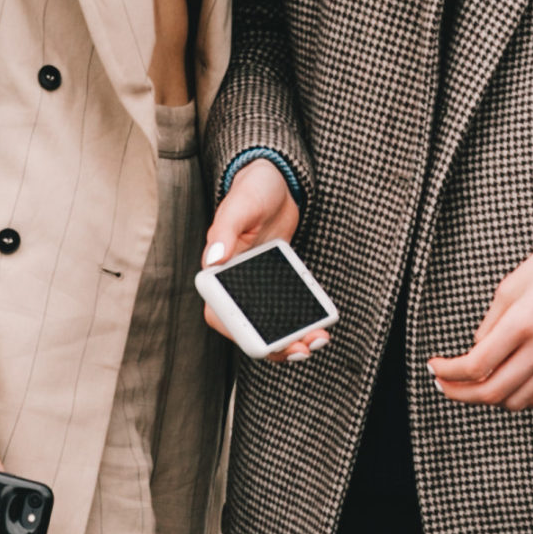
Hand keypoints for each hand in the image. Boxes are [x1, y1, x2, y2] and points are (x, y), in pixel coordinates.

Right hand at [201, 160, 328, 364]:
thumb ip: (223, 231)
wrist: (276, 184)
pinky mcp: (276, 284)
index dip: (241, 336)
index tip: (265, 344)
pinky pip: (286, 311)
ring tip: (317, 341)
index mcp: (216, 272)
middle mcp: (234, 284)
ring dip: (292, 340)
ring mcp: (256, 286)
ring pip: (270, 325)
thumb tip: (212, 261)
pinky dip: (301, 323)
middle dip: (276, 345)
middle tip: (303, 349)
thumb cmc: (252, 190)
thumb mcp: (239, 207)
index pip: (220, 316)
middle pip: (249, 328)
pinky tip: (320, 327)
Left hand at [428, 227, 532, 413]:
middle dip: (459, 393)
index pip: (476, 365)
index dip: (448, 372)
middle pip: (493, 392)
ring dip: (488, 398)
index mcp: (524, 322)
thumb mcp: (511, 284)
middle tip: (443, 383)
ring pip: (516, 401)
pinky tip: (505, 383)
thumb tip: (476, 353)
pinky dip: (518, 397)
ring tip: (471, 384)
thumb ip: (490, 324)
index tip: (434, 366)